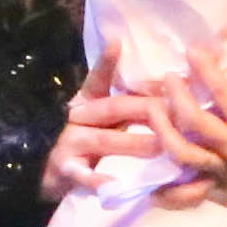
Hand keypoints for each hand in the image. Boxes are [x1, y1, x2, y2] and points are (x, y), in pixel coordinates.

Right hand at [43, 48, 162, 202]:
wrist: (50, 172)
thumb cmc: (91, 137)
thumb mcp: (108, 116)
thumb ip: (133, 101)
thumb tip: (177, 85)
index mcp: (89, 100)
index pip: (98, 79)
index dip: (106, 63)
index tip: (117, 43)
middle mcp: (78, 117)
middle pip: (113, 107)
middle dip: (146, 109)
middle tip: (177, 110)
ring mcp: (70, 144)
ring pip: (104, 140)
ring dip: (135, 143)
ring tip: (163, 145)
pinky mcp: (67, 171)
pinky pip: (84, 176)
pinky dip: (98, 180)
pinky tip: (115, 183)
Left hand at [147, 49, 226, 206]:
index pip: (224, 94)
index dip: (206, 71)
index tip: (193, 52)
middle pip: (195, 120)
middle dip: (177, 95)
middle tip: (169, 77)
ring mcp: (223, 173)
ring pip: (183, 152)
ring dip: (163, 129)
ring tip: (153, 109)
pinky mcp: (217, 191)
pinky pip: (185, 191)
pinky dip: (166, 185)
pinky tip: (152, 165)